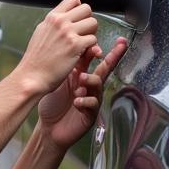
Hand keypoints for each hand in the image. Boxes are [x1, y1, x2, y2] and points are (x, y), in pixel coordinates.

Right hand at [16, 0, 99, 95]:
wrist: (32, 77)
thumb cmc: (36, 60)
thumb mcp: (41, 33)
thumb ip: (54, 24)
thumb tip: (66, 18)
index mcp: (52, 18)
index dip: (79, 8)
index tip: (78, 19)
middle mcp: (60, 22)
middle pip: (87, 9)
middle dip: (88, 21)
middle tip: (83, 33)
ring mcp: (68, 33)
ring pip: (93, 23)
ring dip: (91, 34)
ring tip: (82, 44)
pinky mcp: (75, 46)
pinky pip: (94, 40)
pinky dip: (91, 48)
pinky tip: (81, 54)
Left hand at [37, 35, 127, 149]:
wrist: (48, 128)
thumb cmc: (52, 104)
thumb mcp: (58, 80)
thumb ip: (68, 66)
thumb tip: (73, 46)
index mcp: (81, 75)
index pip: (93, 58)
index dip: (98, 48)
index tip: (101, 39)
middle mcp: (89, 86)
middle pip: (105, 68)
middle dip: (113, 56)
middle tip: (121, 45)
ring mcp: (92, 100)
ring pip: (98, 85)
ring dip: (90, 80)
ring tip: (81, 80)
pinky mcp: (90, 115)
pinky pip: (92, 105)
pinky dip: (85, 101)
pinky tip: (76, 101)